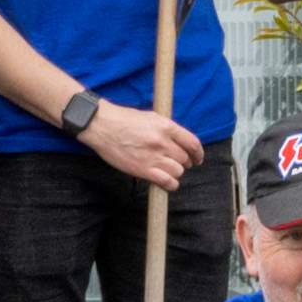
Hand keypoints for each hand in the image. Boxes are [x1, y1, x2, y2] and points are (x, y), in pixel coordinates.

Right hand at [78, 100, 205, 185]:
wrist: (102, 126)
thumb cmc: (124, 120)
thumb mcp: (151, 117)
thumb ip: (166, 129)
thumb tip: (178, 140)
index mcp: (166, 126)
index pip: (192, 143)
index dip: (198, 153)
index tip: (198, 158)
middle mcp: (163, 142)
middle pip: (185, 158)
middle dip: (185, 162)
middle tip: (178, 163)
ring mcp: (153, 157)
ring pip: (178, 171)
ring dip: (176, 172)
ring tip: (169, 171)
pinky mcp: (143, 170)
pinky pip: (167, 182)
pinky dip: (171, 184)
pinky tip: (168, 182)